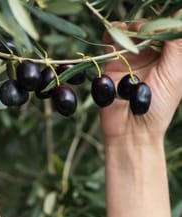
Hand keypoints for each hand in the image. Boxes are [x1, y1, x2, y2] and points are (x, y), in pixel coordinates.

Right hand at [100, 21, 181, 145]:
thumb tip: (177, 17)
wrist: (131, 128)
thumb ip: (177, 45)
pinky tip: (113, 32)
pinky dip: (112, 34)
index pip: (169, 28)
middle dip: (145, 24)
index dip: (164, 21)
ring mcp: (133, 57)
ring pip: (131, 31)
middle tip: (141, 30)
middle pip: (150, 26)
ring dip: (129, 27)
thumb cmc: (159, 106)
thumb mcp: (175, 73)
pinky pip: (111, 42)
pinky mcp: (113, 63)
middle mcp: (154, 53)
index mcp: (173, 55)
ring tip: (126, 30)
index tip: (158, 24)